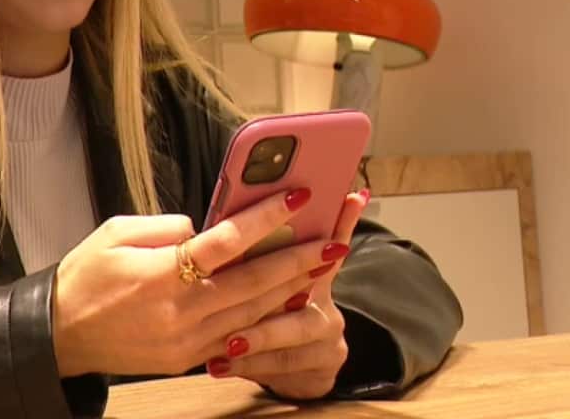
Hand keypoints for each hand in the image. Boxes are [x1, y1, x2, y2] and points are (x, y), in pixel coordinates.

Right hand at [51, 188, 338, 377]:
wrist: (60, 334)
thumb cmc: (85, 276)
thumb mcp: (115, 232)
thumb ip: (166, 226)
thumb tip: (206, 228)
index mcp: (159, 273)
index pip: (226, 241)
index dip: (267, 218)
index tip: (298, 196)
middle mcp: (179, 310)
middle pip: (253, 282)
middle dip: (299, 259)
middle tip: (334, 239)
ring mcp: (186, 339)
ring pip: (254, 313)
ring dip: (293, 291)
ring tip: (324, 269)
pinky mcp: (187, 357)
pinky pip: (238, 338)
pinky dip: (268, 319)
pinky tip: (291, 303)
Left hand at [207, 189, 370, 399]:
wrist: (298, 374)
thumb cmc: (272, 316)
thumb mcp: (272, 284)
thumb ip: (265, 248)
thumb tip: (263, 203)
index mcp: (317, 277)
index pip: (330, 241)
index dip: (343, 219)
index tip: (350, 196)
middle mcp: (328, 308)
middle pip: (306, 291)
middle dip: (275, 287)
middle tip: (244, 286)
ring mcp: (329, 343)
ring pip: (293, 336)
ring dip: (257, 338)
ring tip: (228, 343)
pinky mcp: (321, 373)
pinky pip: (281, 368)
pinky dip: (247, 367)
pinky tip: (219, 365)